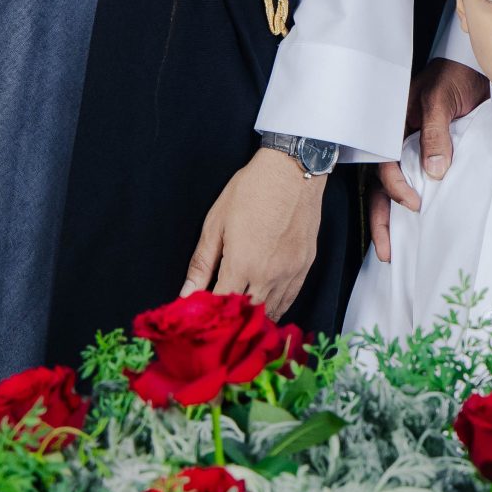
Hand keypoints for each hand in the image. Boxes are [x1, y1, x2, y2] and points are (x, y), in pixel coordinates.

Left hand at [184, 148, 329, 317]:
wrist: (293, 169)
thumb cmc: (252, 190)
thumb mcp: (216, 223)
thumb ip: (201, 263)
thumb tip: (186, 293)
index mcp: (243, 263)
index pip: (222, 306)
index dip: (209, 316)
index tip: (199, 317)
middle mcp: (269, 273)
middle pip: (247, 315)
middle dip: (231, 321)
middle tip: (217, 320)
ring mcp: (290, 271)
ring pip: (271, 312)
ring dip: (253, 318)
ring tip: (238, 317)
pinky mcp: (305, 266)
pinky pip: (290, 300)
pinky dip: (275, 308)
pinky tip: (262, 306)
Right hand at [369, 58, 489, 261]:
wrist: (475, 68)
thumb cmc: (452, 77)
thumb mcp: (441, 100)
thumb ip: (434, 133)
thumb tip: (433, 172)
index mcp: (393, 127)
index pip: (385, 164)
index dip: (395, 187)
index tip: (413, 204)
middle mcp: (398, 142)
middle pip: (381, 185)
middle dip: (381, 218)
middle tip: (386, 250)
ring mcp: (413, 149)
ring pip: (396, 188)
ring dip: (393, 218)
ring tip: (393, 250)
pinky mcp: (431, 155)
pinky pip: (418, 182)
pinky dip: (416, 203)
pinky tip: (417, 226)